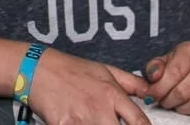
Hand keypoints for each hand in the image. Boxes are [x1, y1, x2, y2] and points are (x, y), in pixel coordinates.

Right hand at [27, 49, 152, 124]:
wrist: (38, 69)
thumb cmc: (72, 70)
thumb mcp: (106, 70)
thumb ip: (132, 83)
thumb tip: (151, 93)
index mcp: (112, 94)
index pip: (140, 121)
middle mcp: (99, 108)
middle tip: (112, 124)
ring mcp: (81, 119)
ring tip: (95, 122)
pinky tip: (78, 123)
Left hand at [144, 42, 189, 119]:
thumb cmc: (184, 66)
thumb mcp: (166, 61)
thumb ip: (154, 68)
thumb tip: (152, 78)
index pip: (173, 72)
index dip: (159, 88)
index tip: (151, 96)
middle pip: (184, 91)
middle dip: (169, 101)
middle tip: (164, 101)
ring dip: (183, 109)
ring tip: (178, 104)